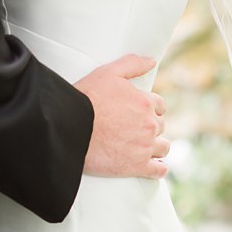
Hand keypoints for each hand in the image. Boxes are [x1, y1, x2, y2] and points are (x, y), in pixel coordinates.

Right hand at [76, 54, 169, 179]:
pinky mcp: (136, 166)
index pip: (160, 106)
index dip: (151, 109)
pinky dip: (159, 170)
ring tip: (145, 149)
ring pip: (163, 148)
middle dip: (150, 128)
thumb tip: (152, 61)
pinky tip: (156, 168)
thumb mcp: (109, 72)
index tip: (142, 114)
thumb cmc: (86, 98)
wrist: (68, 127)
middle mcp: (150, 124)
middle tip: (136, 132)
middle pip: (160, 127)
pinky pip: (158, 171)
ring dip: (156, 147)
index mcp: (146, 102)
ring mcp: (145, 146)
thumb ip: (133, 64)